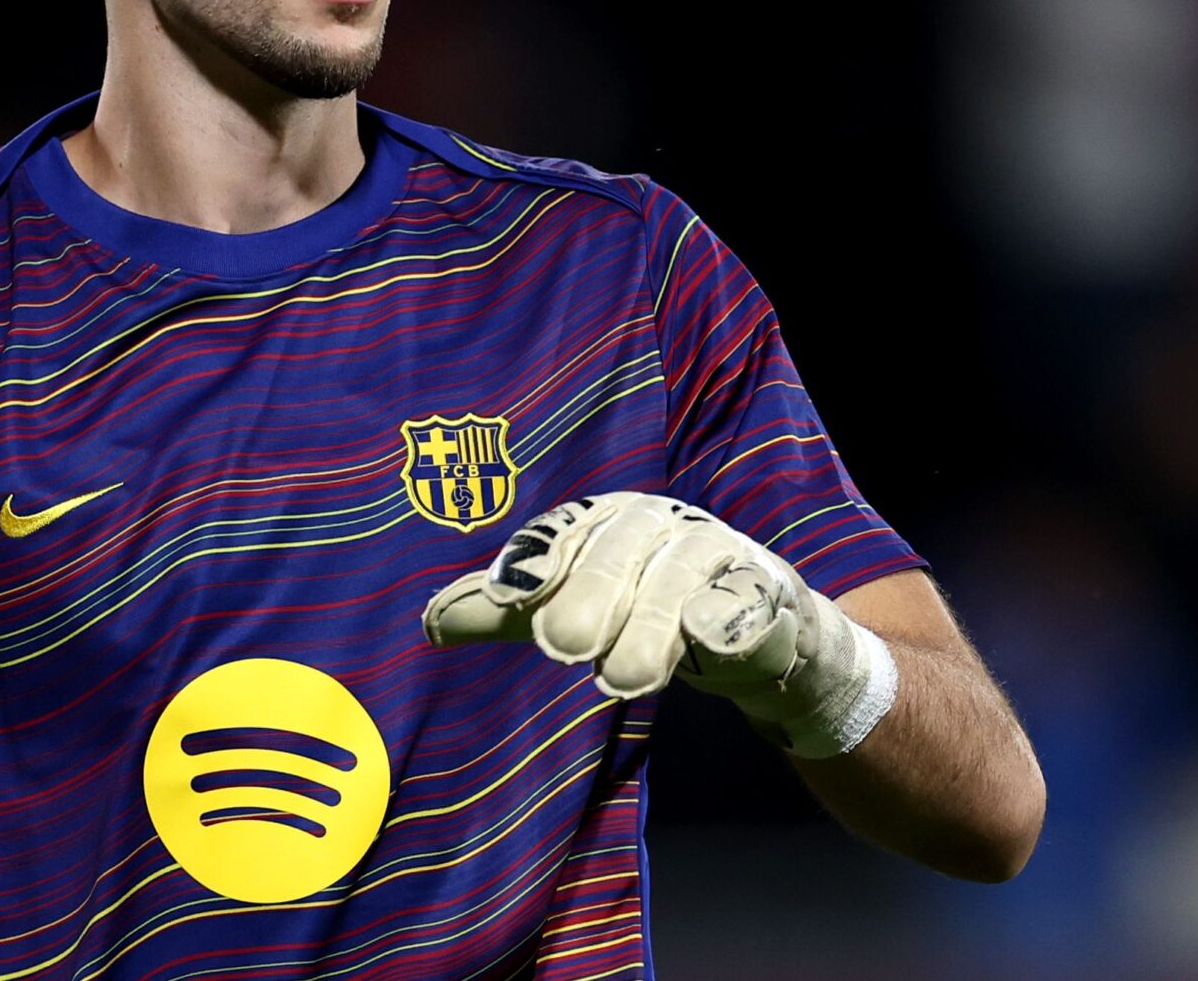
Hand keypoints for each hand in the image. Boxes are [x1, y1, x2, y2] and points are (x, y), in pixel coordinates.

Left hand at [421, 491, 894, 755]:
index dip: (534, 561)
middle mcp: (658, 523)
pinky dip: (732, 617)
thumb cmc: (643, 604)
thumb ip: (507, 612)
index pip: (562, 531)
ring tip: (621, 679)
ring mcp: (717, 552)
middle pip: (618, 553)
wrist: (754, 625)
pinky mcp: (768, 589)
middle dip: (590, 597)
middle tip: (563, 649)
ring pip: (679, 579)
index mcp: (603, 518)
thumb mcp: (572, 603)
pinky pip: (750, 598)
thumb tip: (429, 623)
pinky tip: (711, 640)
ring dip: (650, 627)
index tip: (506, 599)